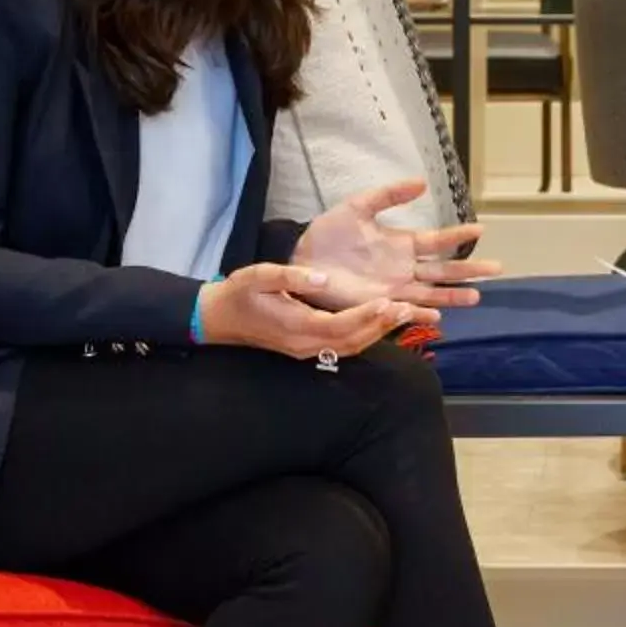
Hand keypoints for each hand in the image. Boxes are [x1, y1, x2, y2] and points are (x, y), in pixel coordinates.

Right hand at [196, 262, 426, 361]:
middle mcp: (305, 344)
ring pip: (349, 347)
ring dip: (376, 333)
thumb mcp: (257, 276)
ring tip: (402, 314)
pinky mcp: (307, 349)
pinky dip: (363, 336)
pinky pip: (342, 347)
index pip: (339, 326)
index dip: (366, 316)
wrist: (218, 318)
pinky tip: (378, 322)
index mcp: (295, 326)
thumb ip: (290, 276)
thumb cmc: (237, 294)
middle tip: (407, 308)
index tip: (389, 301)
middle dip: (380, 326)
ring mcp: (306, 351)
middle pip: (351, 341)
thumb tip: (322, 278)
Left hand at [292, 181, 503, 310]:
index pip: (437, 240)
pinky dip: (421, 314)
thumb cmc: (329, 233)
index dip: (458, 236)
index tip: (481, 230)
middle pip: (443, 270)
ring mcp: (393, 288)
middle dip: (469, 270)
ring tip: (477, 296)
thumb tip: (422, 182)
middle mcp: (404, 268)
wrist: (303, 257)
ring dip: (453, 295)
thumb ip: (389, 195)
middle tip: (497, 269)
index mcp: (402, 243)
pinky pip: (405, 310)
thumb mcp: (359, 206)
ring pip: (431, 293)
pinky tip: (439, 315)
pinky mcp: (378, 303)